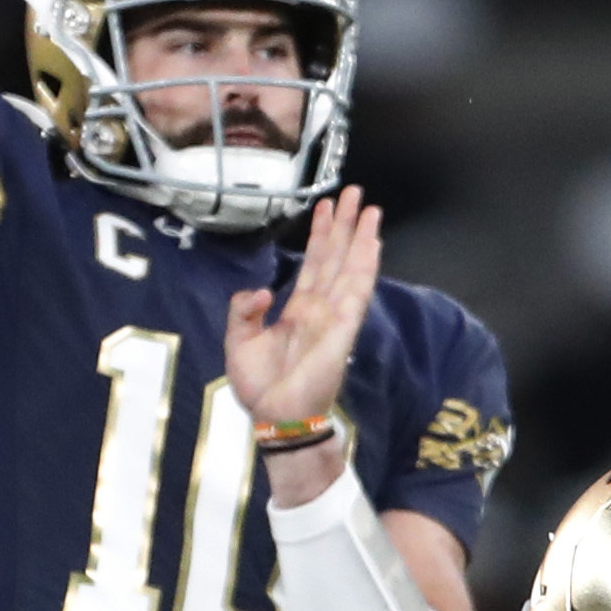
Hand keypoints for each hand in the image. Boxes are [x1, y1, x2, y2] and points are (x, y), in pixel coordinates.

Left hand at [224, 190, 381, 452]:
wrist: (275, 418)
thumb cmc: (260, 387)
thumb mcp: (238, 341)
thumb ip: (243, 311)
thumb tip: (263, 290)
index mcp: (299, 310)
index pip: (315, 264)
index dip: (321, 235)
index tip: (326, 207)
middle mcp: (321, 308)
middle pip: (337, 257)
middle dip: (346, 224)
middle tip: (356, 192)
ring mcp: (335, 316)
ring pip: (351, 267)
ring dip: (361, 237)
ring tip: (370, 207)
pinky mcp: (343, 328)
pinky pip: (357, 291)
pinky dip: (365, 265)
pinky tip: (372, 242)